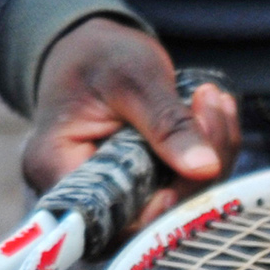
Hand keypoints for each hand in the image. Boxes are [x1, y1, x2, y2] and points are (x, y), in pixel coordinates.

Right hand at [23, 16, 239, 222]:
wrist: (93, 49)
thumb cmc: (100, 56)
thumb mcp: (132, 77)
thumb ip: (166, 123)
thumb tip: (207, 169)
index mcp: (55, 167)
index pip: (108, 221)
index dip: (159, 212)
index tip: (196, 168)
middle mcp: (79, 194)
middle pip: (147, 220)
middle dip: (195, 175)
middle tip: (213, 109)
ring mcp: (114, 197)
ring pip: (173, 208)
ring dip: (210, 159)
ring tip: (214, 101)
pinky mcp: (142, 190)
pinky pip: (181, 190)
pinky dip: (207, 156)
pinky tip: (214, 113)